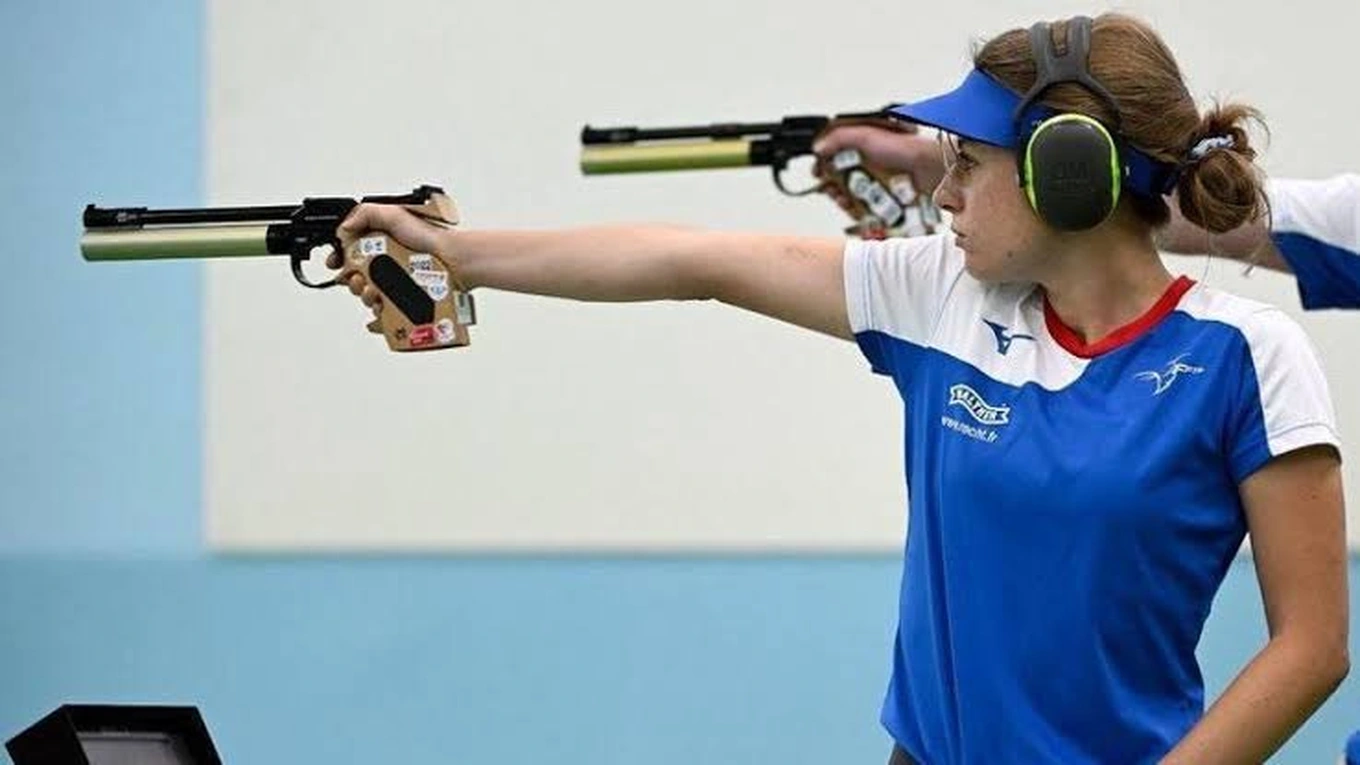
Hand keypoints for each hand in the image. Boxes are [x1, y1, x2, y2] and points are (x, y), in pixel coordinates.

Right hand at [326, 202, 453, 328]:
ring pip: (368, 295)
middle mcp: (386, 263)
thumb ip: (366, 214)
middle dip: (350, 279)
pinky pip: (385, 312)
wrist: (455, 259)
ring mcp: (395, 284)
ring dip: (364, 295)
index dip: (339, 259)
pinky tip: (379, 309)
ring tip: (372, 291)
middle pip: (355, 276)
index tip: (334, 263)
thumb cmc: (432, 236)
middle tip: (356, 278)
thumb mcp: (395, 214)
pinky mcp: (404, 300)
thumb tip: (343, 228)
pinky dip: (378, 314)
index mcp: (380, 243)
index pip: (350, 253)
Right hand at [812, 120, 944, 216]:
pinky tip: (856, 210)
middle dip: (831, 185)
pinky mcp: (884, 199)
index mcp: (862, 145)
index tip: (818, 172)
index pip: (835, 154)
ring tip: (844, 201)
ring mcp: (876, 182)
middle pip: (840, 177)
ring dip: (843, 199)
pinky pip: (865, 208)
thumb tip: (818, 148)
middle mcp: (869, 163)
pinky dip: (858, 210)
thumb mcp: (867, 135)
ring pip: (851, 195)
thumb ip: (839, 138)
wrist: (931, 169)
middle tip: (831, 190)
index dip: (824, 164)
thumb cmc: (905, 148)